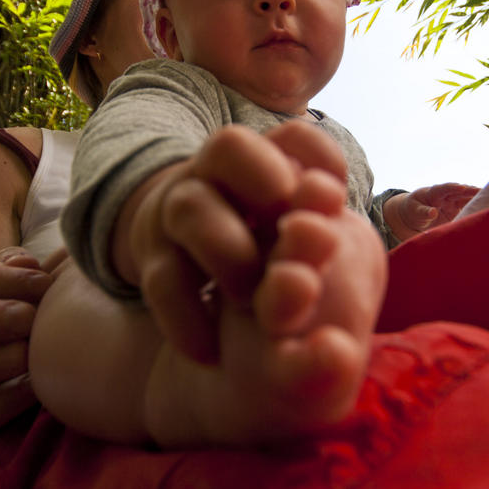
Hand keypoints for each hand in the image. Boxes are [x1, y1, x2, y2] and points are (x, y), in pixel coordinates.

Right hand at [129, 121, 347, 361]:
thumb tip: (330, 199)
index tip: (336, 195)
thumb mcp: (288, 226)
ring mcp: (176, 210)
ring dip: (229, 251)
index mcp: (264, 162)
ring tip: (250, 297)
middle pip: (228, 146)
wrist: (177, 254)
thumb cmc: (255, 242)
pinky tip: (211, 351)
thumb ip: (314, 213)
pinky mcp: (152, 257)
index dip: (316, 157)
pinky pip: (161, 280)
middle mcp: (215, 174)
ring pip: (190, 207)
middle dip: (262, 178)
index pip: (294, 137)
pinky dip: (186, 318)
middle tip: (288, 224)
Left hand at [384, 183, 479, 242]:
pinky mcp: (459, 209)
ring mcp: (454, 201)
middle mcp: (446, 195)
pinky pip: (470, 206)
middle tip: (484, 191)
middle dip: (471, 190)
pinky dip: (479, 206)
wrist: (416, 215)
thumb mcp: (415, 211)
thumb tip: (433, 212)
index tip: (461, 187)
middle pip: (460, 191)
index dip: (453, 187)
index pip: (444, 188)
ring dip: (478, 198)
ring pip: (468, 198)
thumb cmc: (413, 210)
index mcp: (433, 193)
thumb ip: (423, 212)